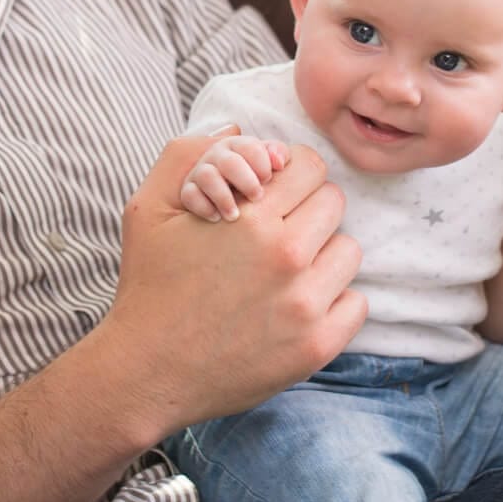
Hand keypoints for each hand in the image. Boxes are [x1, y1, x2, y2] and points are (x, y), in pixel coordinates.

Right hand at [102, 129, 366, 433]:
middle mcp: (285, 256)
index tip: (272, 196)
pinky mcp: (316, 346)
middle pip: (334, 203)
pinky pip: (356, 303)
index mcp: (251, 218)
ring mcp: (305, 304)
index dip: (289, 175)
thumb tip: (237, 129)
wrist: (146, 372)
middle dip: (306, 210)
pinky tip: (296, 307)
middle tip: (277, 233)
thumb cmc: (148, 287)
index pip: (309, 166)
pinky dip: (333, 303)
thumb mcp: (148, 209)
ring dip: (322, 255)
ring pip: (348, 251)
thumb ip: (187, 155)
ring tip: (285, 273)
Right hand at [180, 134, 291, 221]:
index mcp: (238, 146)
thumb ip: (277, 154)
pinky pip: (190, 194)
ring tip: (235, 216)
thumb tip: (279, 162)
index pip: (250, 147)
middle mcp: (218, 156)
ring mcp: (201, 173)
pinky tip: (217, 218)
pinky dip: (203, 206)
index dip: (262, 163)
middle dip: (245, 180)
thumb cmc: (252, 179)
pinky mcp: (189, 191)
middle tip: (257, 197)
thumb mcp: (266, 164)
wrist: (220, 200)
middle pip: (229, 161)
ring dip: (223, 196)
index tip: (268, 180)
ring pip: (207, 176)